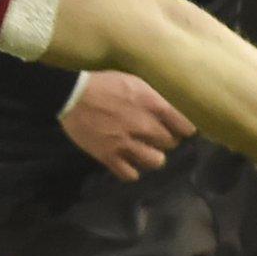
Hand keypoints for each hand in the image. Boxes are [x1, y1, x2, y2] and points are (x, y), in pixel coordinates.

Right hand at [60, 71, 196, 180]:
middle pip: (171, 143)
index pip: (185, 126)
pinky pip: (131, 174)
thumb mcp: (133, 81)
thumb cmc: (103, 84)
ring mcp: (126, 144)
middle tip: (155, 135)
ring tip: (144, 150)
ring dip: (152, 156)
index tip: (179, 128)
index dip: (184, 128)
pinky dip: (131, 170)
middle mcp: (144, 126)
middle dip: (166, 140)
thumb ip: (154, 96)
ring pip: (156, 162)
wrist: (71, 94)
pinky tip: (127, 161)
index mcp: (152, 104)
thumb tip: (172, 107)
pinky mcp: (109, 157)